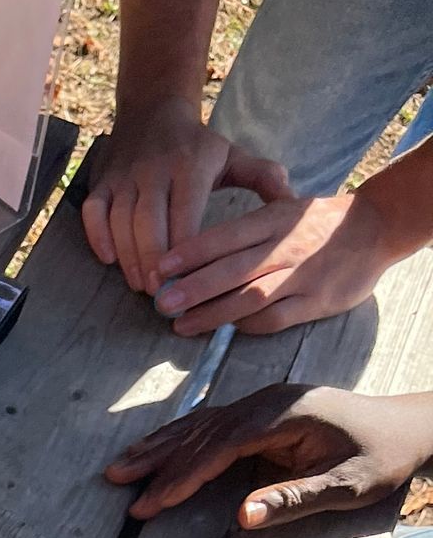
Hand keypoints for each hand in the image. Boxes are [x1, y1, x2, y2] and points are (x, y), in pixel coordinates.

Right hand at [81, 96, 291, 298]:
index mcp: (191, 165)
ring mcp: (124, 176)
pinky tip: (110, 260)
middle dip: (153, 264)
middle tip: (162, 293)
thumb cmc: (198, 146)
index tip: (188, 280)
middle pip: (148, 225)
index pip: (184, 214)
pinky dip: (98, 239)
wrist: (155, 110)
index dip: (183, 252)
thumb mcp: (234, 156)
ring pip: (120, 224)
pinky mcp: (102, 181)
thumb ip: (264, 177)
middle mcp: (154, 169)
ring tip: (142, 285)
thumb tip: (293, 201)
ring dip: (129, 259)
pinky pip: (93, 214)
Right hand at [103, 382, 432, 526]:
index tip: (151, 503)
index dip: (182, 476)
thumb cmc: (381, 458)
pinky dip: (180, 439)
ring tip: (121, 467)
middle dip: (157, 460)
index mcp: (285, 415)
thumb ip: (295, 500)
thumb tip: (241, 517)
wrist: (407, 426)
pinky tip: (158, 451)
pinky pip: (211, 424)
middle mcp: (267, 402)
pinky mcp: (262, 411)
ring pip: (200, 423)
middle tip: (117, 482)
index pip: (219, 447)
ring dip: (159, 446)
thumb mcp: (348, 488)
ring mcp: (263, 403)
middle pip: (200, 430)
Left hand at [150, 188, 397, 336]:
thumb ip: (243, 229)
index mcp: (275, 218)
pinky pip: (275, 319)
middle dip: (194, 288)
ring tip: (182, 325)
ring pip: (252, 297)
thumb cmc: (314, 222)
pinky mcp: (317, 302)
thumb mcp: (281, 209)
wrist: (375, 227)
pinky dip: (248, 325)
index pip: (227, 235)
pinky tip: (227, 329)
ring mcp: (302, 276)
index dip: (191, 253)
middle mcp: (286, 246)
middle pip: (234, 269)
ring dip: (214, 313)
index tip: (161, 268)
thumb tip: (189, 251)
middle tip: (162, 303)